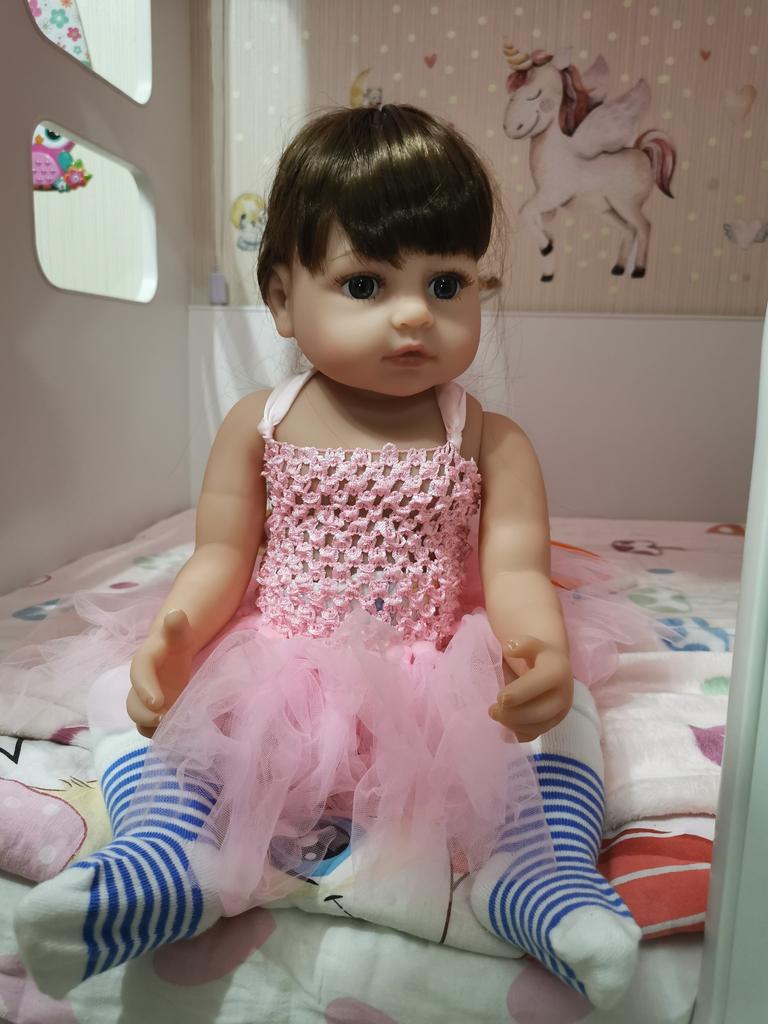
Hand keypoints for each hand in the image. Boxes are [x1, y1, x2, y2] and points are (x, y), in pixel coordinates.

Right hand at [127, 609, 194, 737]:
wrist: (173, 653)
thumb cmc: (176, 642)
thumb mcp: (181, 633)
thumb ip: (178, 626)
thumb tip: (175, 613)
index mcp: (144, 662)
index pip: (139, 673)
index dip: (144, 688)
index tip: (158, 703)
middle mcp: (141, 685)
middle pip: (133, 705)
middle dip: (146, 716)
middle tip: (167, 719)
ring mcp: (146, 701)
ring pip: (140, 720)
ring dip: (152, 728)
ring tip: (174, 729)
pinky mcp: (155, 712)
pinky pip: (151, 727)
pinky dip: (161, 733)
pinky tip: (178, 732)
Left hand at [488, 635, 573, 741]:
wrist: (555, 669)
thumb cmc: (537, 656)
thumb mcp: (532, 645)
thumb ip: (522, 644)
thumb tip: (509, 648)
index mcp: (558, 671)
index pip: (539, 686)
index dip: (518, 694)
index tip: (499, 697)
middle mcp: (564, 695)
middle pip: (539, 713)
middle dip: (512, 715)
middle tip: (492, 710)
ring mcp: (560, 712)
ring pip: (537, 727)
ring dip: (513, 724)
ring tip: (497, 715)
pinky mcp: (552, 724)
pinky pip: (535, 735)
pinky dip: (519, 733)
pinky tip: (506, 724)